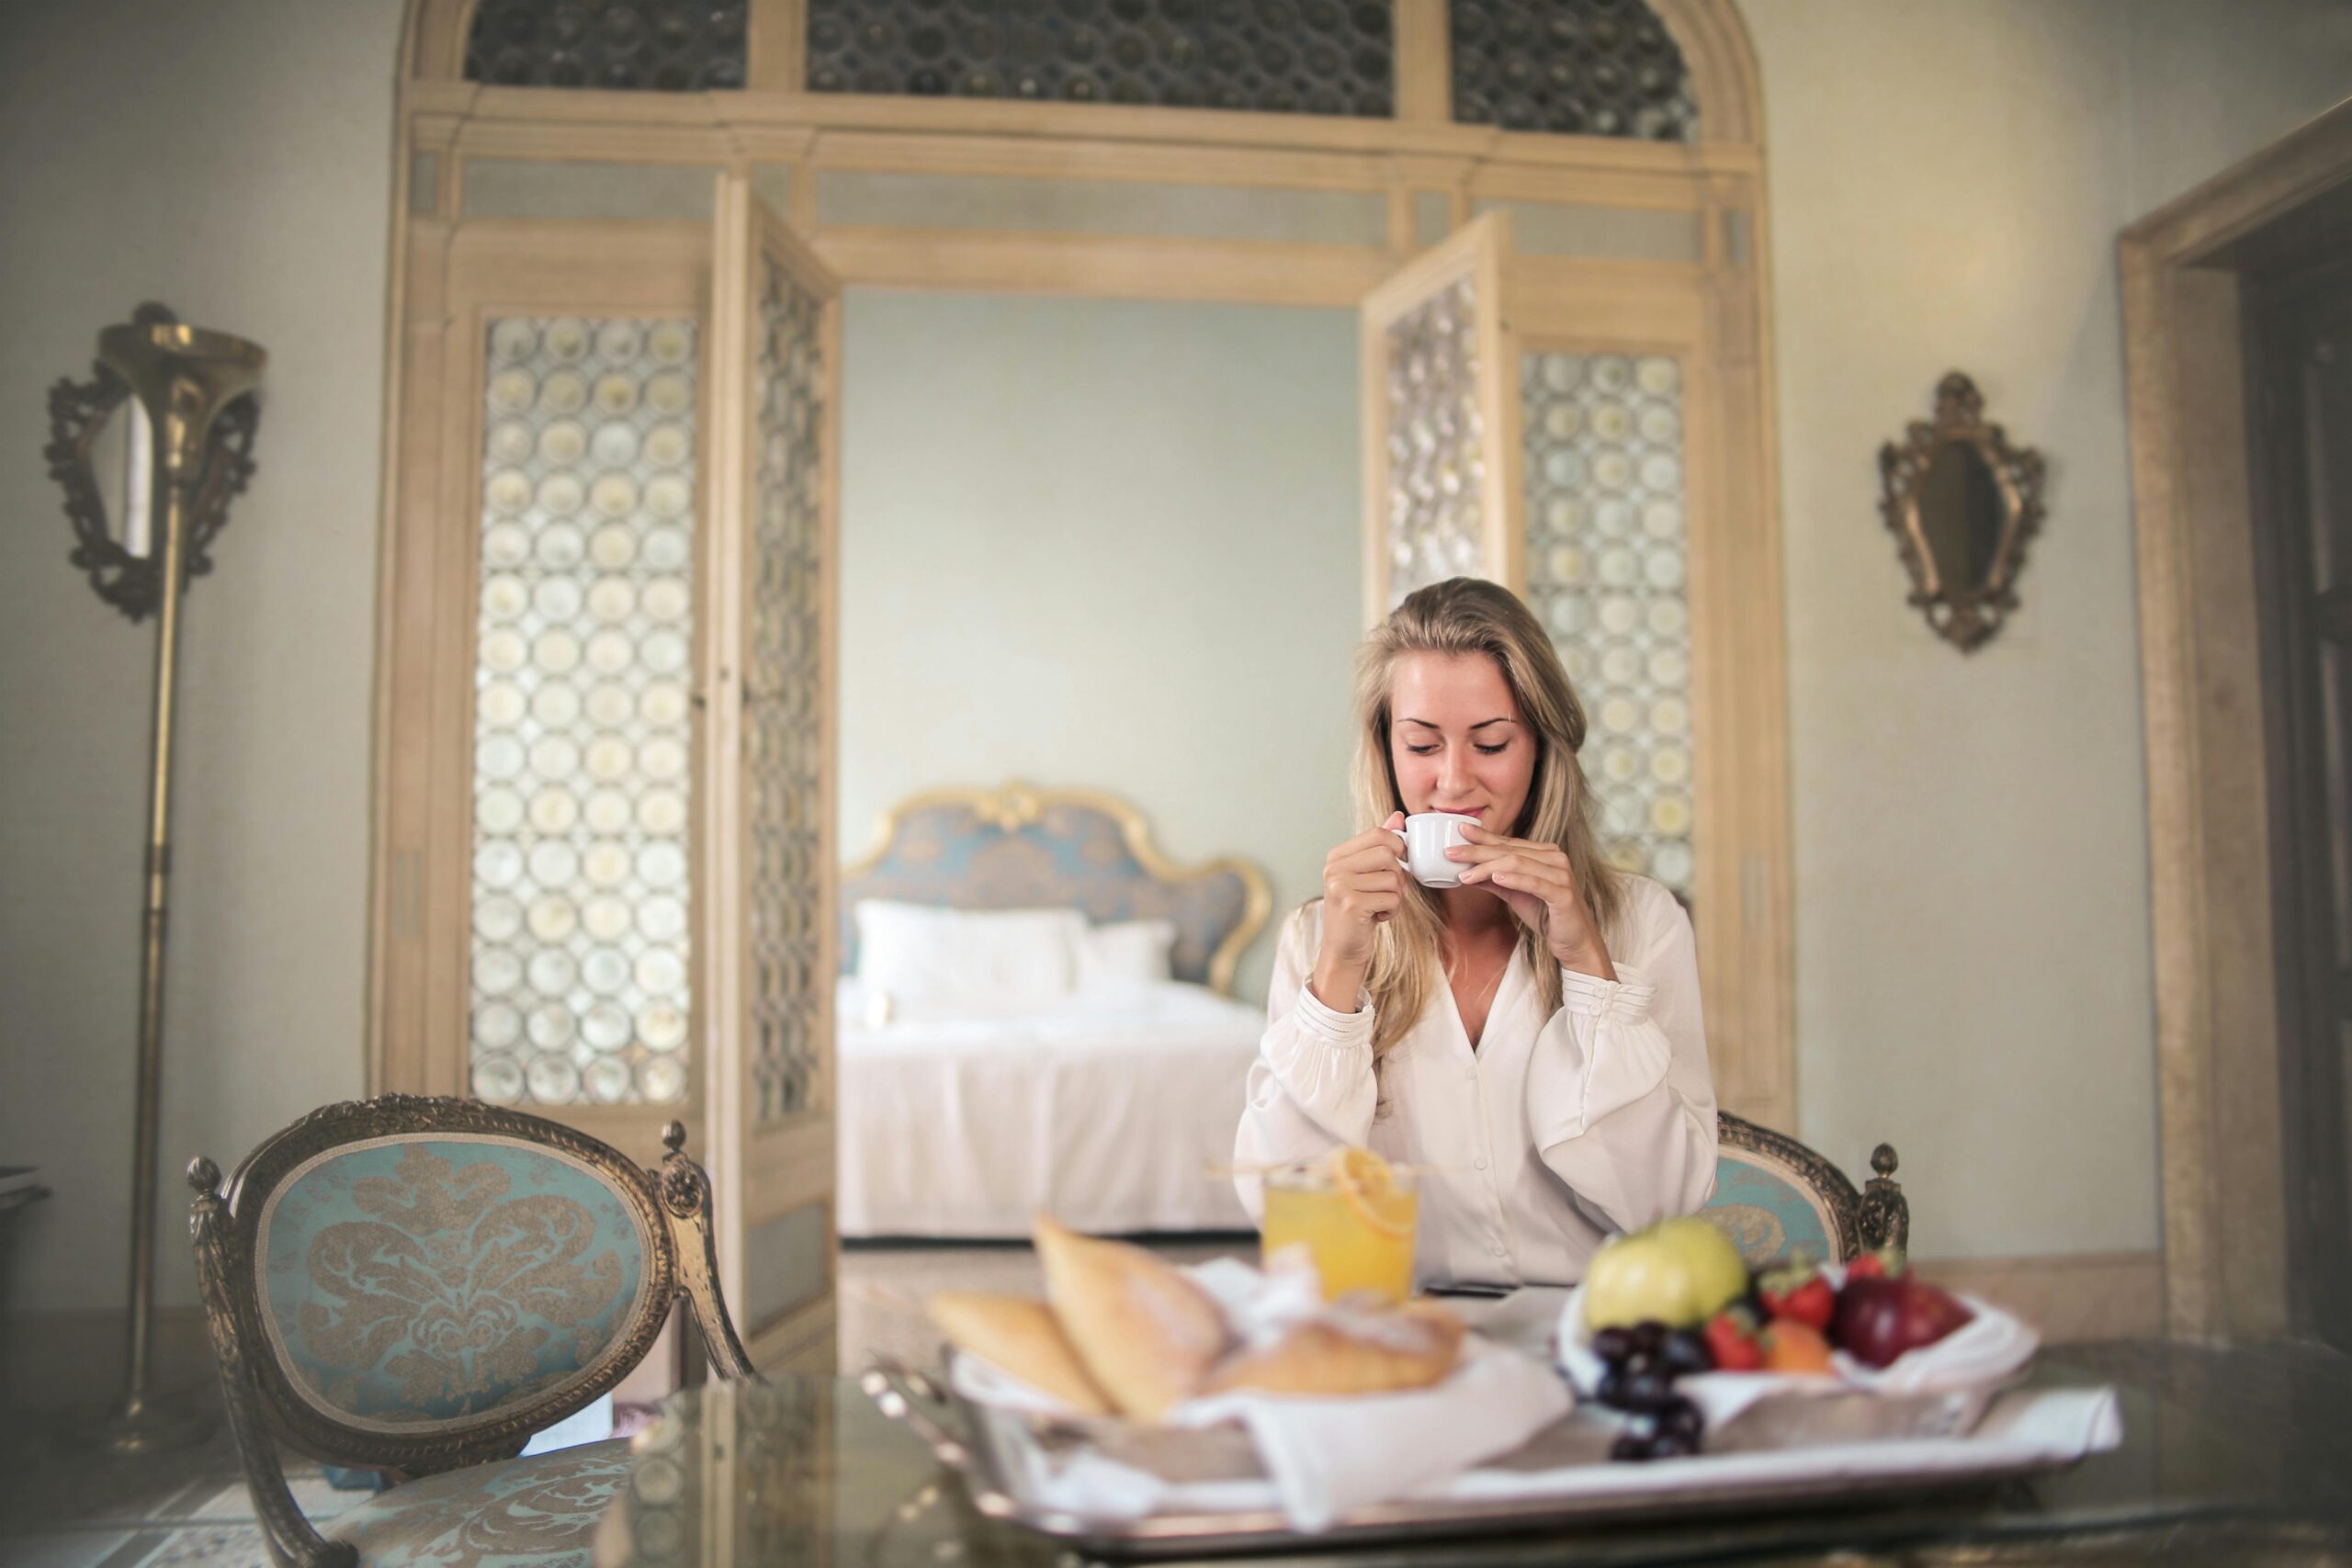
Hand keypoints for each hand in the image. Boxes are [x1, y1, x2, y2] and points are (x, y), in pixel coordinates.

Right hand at [1318, 812, 1408, 968]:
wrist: (1343, 948)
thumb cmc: (1359, 910)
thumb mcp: (1368, 875)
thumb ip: (1380, 845)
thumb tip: (1398, 817)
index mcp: (1337, 856)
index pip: (1378, 833)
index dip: (1398, 846)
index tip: (1398, 863)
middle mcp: (1334, 868)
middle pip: (1388, 854)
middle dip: (1398, 875)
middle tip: (1389, 891)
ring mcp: (1340, 885)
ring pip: (1393, 878)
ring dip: (1396, 896)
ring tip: (1380, 905)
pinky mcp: (1351, 904)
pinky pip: (1392, 898)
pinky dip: (1393, 910)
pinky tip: (1378, 916)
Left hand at [1448, 825, 1613, 977]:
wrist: (1575, 942)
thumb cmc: (1546, 915)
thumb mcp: (1514, 895)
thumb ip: (1493, 881)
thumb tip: (1464, 871)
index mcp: (1545, 853)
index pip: (1508, 843)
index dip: (1482, 838)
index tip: (1458, 833)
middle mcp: (1555, 858)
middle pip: (1509, 851)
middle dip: (1477, 851)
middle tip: (1451, 852)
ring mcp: (1561, 874)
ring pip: (1518, 863)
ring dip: (1488, 867)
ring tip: (1465, 873)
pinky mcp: (1563, 894)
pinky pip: (1535, 882)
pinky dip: (1514, 879)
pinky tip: (1496, 878)